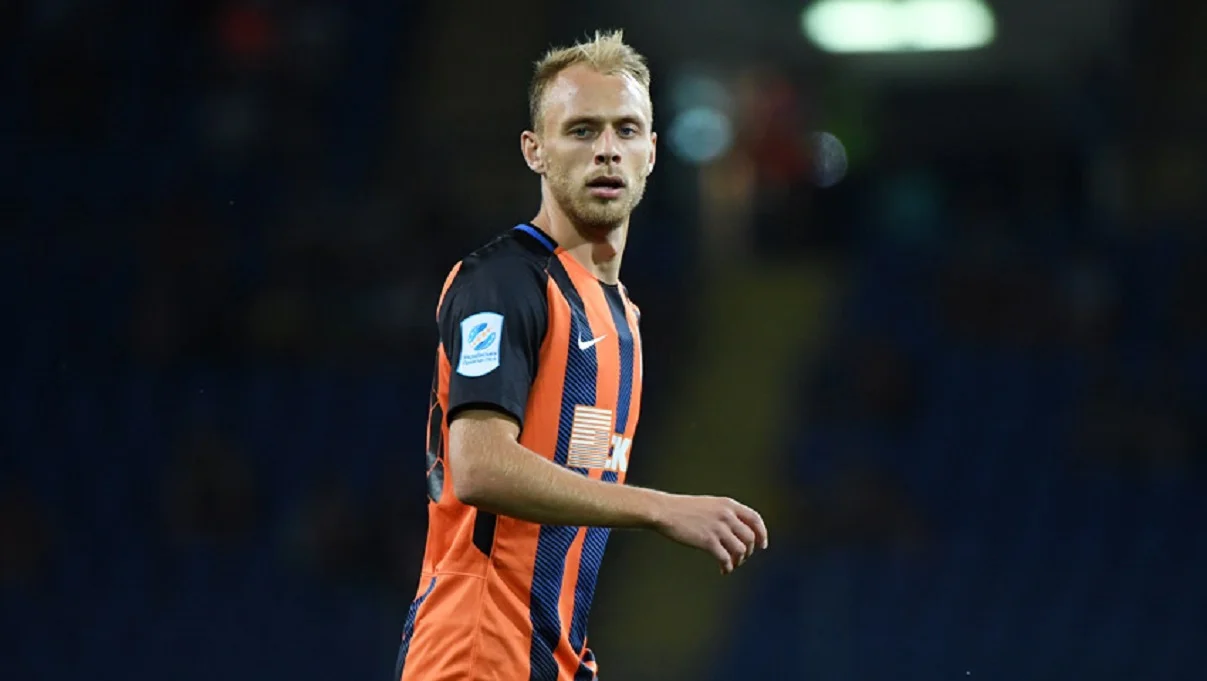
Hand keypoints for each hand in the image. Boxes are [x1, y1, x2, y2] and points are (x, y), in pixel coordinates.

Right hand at [653, 494, 768, 573]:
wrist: (665, 511)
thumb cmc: (684, 509)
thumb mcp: (710, 505)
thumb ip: (725, 514)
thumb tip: (739, 531)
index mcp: (728, 505)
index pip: (755, 519)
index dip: (762, 533)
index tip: (762, 545)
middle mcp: (726, 515)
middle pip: (750, 538)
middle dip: (749, 551)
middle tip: (741, 558)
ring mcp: (717, 528)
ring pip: (740, 550)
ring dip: (739, 561)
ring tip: (731, 565)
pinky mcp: (707, 541)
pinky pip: (726, 558)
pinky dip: (727, 567)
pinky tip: (723, 570)